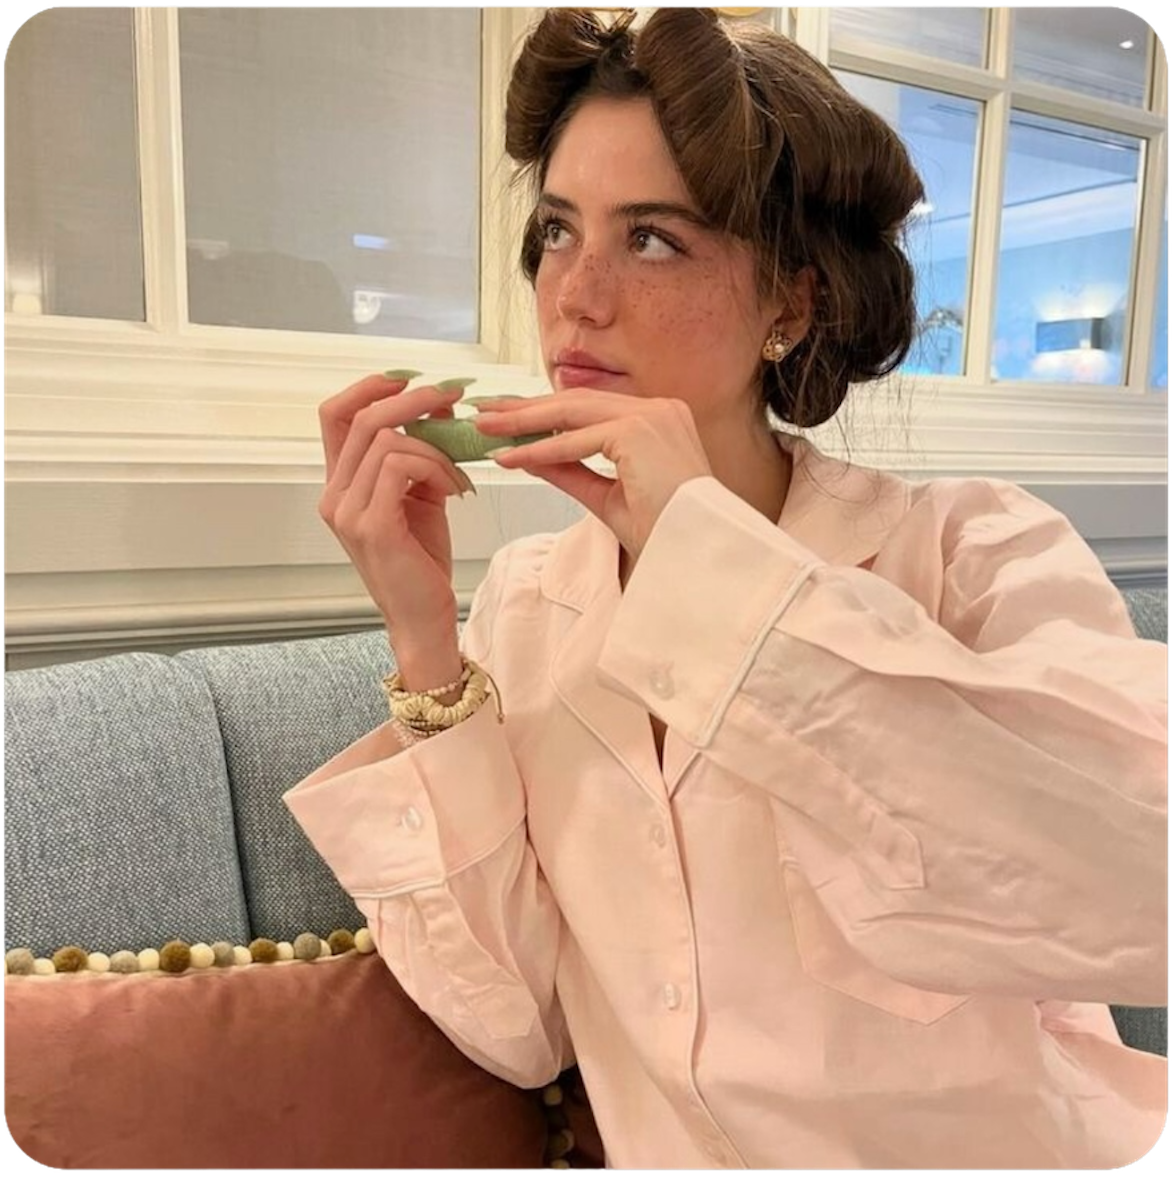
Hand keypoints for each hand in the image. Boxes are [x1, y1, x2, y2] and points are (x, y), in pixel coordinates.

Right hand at [317, 373, 475, 647]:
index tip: (410, 379)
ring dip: (435, 449)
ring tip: (458, 477)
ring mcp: (347, 512)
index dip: (368, 386)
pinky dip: (435, 468)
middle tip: (454, 397)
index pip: (334, 414)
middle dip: (414, 399)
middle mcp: (333, 496)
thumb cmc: (422, 560)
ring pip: (387, 441)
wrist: (424, 617)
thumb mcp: (422, 495)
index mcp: (339, 485)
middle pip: (362, 418)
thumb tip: (438, 404)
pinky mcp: (371, 526)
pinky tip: (456, 490)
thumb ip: (420, 453)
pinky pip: (400, 467)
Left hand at [472, 391, 711, 564]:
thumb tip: (531, 457)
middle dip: (525, 409)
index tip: (508, 419)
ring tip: (485, 429)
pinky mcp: (639, 432)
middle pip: (576, 402)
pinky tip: (511, 458)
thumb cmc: (666, 533)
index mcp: (658, 419)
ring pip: (572, 413)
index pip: (589, 409)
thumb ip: (572, 472)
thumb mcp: (607, 497)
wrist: (695, 555)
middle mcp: (657, 409)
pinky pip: (576, 440)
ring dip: (523, 422)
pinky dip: (539, 450)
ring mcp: (651, 416)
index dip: (544, 413)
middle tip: (484, 414)